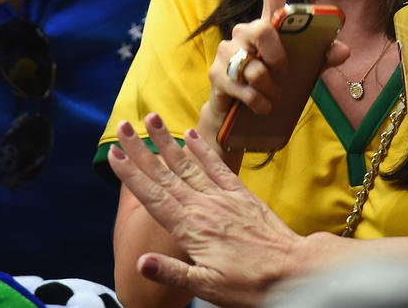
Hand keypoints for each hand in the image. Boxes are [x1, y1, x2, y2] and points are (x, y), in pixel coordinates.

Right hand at [110, 112, 303, 307]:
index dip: (132, 174)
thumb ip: (173, 272)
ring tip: (153, 119)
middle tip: (124, 126)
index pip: (153, 196)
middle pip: (165, 173)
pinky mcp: (241, 195)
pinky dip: (204, 150)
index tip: (114, 154)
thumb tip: (141, 263)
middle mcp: (203, 206)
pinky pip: (218, 167)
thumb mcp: (208, 286)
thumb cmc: (250, 284)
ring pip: (188, 164)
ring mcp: (223, 197)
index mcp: (190, 228)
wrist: (293, 270)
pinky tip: (191, 134)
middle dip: (142, 149)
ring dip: (168, 141)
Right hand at [198, 0, 347, 149]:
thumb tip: (344, 50)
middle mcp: (245, 32)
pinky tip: (261, 106)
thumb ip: (321, 60)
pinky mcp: (216, 73)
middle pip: (263, 29)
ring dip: (270, 88)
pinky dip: (259, 101)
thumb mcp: (303, 75)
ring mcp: (227, 51)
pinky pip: (244, 85)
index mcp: (268, 27)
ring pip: (255, 66)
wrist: (242, 119)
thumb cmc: (274, 89)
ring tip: (271, 98)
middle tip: (283, 72)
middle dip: (278, 55)